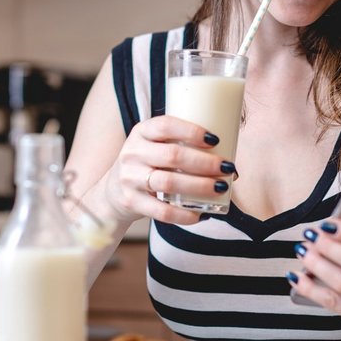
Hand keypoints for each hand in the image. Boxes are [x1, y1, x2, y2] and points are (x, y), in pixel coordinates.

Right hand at [102, 115, 235, 224]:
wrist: (113, 192)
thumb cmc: (147, 164)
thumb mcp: (153, 145)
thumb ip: (179, 143)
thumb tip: (227, 153)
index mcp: (141, 132)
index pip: (166, 125)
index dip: (191, 131)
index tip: (215, 139)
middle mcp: (132, 153)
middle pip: (172, 155)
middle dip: (204, 162)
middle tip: (226, 167)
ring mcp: (130, 178)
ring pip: (169, 183)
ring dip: (199, 186)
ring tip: (220, 187)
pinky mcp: (131, 202)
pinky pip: (162, 211)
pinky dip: (185, 214)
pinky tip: (202, 213)